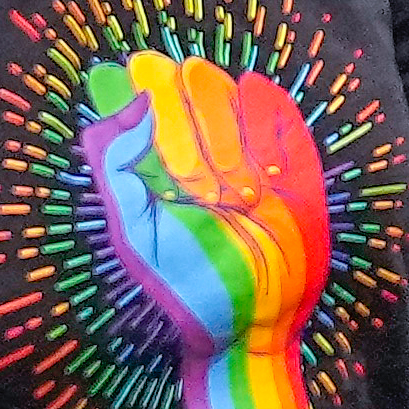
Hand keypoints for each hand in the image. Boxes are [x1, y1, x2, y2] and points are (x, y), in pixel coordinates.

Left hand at [78, 48, 333, 354]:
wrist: (255, 326)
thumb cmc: (190, 287)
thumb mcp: (137, 236)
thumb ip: (119, 168)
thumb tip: (130, 102)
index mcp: (151, 159)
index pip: (140, 90)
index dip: (139, 82)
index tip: (141, 84)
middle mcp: (195, 142)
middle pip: (185, 82)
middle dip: (186, 120)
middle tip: (199, 184)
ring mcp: (242, 143)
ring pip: (226, 86)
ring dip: (224, 128)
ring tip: (233, 189)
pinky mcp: (289, 151)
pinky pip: (274, 103)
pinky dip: (267, 120)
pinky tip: (266, 165)